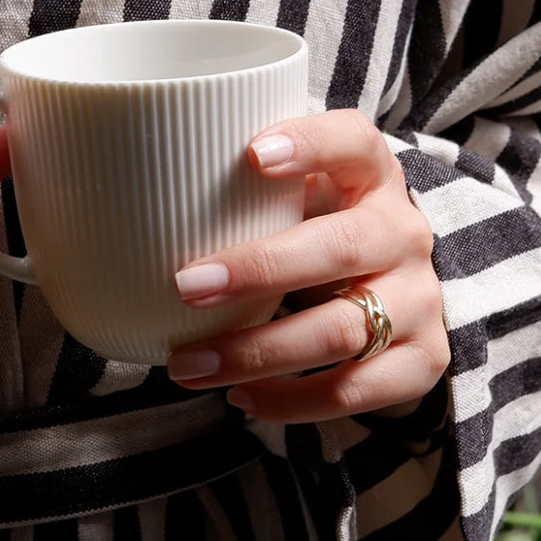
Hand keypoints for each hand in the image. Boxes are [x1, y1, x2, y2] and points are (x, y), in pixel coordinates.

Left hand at [167, 109, 448, 422]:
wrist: (400, 288)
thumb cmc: (322, 231)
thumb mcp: (303, 196)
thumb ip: (246, 189)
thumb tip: (117, 191)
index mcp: (373, 177)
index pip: (354, 141)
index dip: (310, 144)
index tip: (251, 154)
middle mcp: (405, 233)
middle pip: (340, 247)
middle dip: (259, 269)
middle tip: (186, 286)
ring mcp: (420, 298)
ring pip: (340, 330)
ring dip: (256, 351)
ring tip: (187, 364)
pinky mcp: (424, 358)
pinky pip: (356, 389)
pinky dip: (292, 399)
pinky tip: (241, 395)